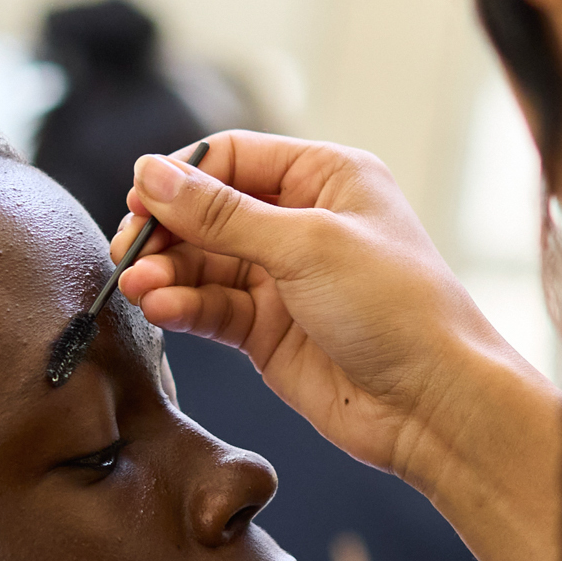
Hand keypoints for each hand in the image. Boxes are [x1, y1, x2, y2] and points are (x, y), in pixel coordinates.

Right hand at [118, 132, 546, 488]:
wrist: (433, 403)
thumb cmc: (395, 308)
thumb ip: (222, 214)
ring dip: (167, 273)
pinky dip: (182, 305)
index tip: (139, 201)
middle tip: (128, 251)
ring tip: (139, 287)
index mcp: (327, 177)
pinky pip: (211, 307)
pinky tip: (160, 308)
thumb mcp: (306, 244)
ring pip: (203, 263)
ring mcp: (284, 279)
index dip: (182, 177)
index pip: (232, 157)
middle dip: (166, 231)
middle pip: (209, 211)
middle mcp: (303, 222)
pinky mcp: (268, 331)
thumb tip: (150, 174)